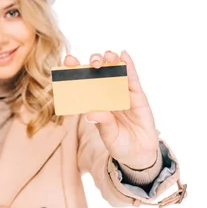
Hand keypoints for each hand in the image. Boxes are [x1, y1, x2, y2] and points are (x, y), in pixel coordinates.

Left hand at [63, 50, 158, 169]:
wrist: (139, 152)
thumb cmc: (119, 143)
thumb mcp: (108, 136)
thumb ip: (102, 123)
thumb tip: (91, 113)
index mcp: (94, 102)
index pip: (82, 83)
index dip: (75, 71)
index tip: (67, 61)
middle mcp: (106, 94)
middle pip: (98, 73)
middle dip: (93, 63)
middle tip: (92, 64)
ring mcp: (122, 93)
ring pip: (115, 71)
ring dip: (110, 60)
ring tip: (107, 55)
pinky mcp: (137, 95)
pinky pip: (132, 78)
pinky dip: (129, 65)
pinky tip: (124, 55)